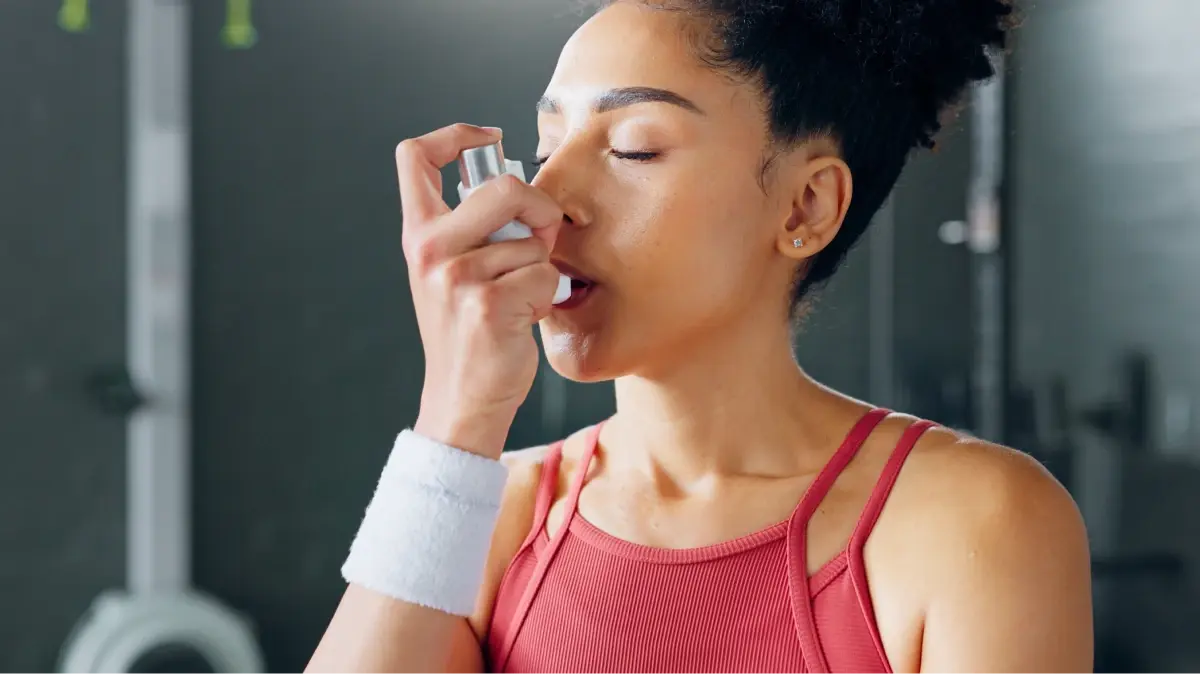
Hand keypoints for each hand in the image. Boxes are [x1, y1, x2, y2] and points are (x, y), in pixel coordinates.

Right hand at [396, 124, 563, 457]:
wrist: (462, 398)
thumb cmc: (469, 331)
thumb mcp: (454, 271)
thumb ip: (476, 229)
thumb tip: (526, 195)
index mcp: (419, 234)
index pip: (415, 157)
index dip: (455, 134)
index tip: (488, 139)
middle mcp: (430, 249)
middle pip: (503, 186)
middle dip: (538, 207)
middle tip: (537, 238)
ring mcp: (457, 277)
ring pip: (533, 242)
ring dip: (540, 268)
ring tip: (515, 299)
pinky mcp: (488, 304)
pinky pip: (544, 276)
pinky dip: (545, 297)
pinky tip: (521, 319)